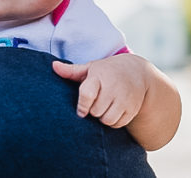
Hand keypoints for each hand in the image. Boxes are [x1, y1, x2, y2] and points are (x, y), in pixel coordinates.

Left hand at [53, 54, 181, 150]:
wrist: (137, 72)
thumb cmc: (106, 71)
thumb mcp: (90, 68)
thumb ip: (71, 71)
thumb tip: (53, 66)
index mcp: (99, 76)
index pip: (87, 94)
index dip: (82, 106)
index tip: (80, 111)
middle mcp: (113, 87)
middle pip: (96, 111)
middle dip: (93, 111)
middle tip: (95, 104)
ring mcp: (125, 98)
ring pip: (107, 120)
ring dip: (103, 117)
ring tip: (103, 108)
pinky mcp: (133, 108)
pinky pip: (118, 124)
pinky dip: (113, 122)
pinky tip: (113, 111)